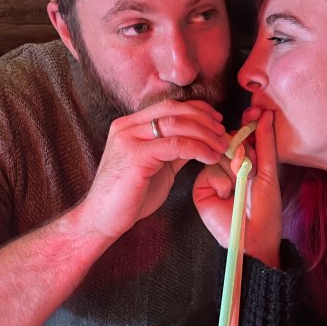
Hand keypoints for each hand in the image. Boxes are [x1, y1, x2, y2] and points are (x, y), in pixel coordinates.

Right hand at [81, 100, 229, 241]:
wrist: (103, 219)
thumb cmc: (129, 197)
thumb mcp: (157, 167)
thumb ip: (174, 151)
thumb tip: (199, 142)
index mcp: (130, 126)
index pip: (168, 106)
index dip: (197, 109)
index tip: (216, 120)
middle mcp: (127, 127)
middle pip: (174, 110)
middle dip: (204, 119)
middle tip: (223, 132)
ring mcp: (129, 139)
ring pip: (177, 124)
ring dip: (205, 134)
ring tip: (222, 146)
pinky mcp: (135, 155)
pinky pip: (175, 145)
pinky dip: (197, 148)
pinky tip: (210, 157)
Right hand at [193, 109, 281, 267]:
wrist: (252, 239)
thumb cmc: (265, 211)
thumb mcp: (269, 173)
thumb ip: (266, 143)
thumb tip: (266, 114)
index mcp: (250, 161)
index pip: (245, 134)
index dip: (249, 122)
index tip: (255, 110)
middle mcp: (230, 166)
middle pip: (230, 140)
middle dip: (243, 149)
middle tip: (250, 165)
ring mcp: (215, 175)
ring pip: (218, 153)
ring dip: (234, 168)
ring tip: (241, 185)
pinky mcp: (201, 186)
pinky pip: (208, 169)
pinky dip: (221, 180)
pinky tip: (226, 196)